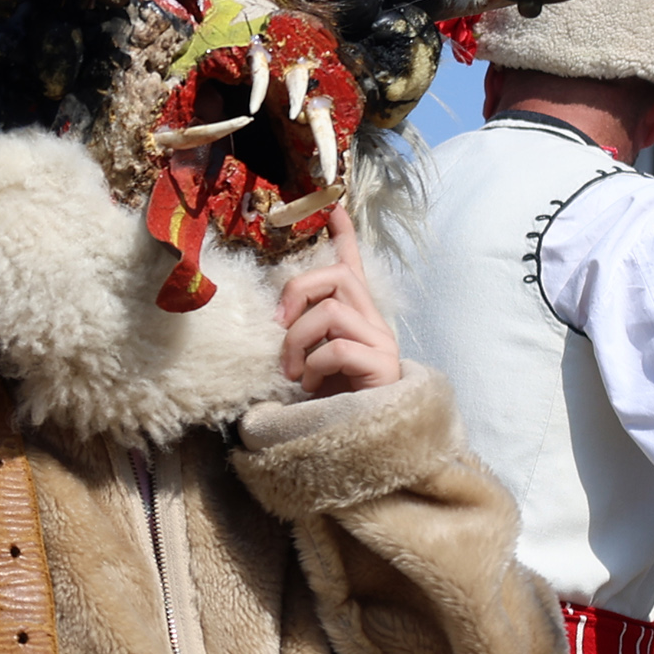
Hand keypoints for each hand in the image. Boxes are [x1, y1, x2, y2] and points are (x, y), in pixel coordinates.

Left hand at [276, 207, 400, 396]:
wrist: (356, 448)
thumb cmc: (326, 406)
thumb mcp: (303, 363)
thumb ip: (296, 336)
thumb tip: (271, 318)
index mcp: (354, 319)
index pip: (352, 266)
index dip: (343, 235)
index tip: (332, 205)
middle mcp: (373, 324)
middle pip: (336, 276)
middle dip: (297, 294)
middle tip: (278, 329)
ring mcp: (381, 344)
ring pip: (330, 310)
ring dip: (298, 341)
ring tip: (294, 373)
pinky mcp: (382, 367)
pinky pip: (337, 348)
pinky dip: (315, 367)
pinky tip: (314, 387)